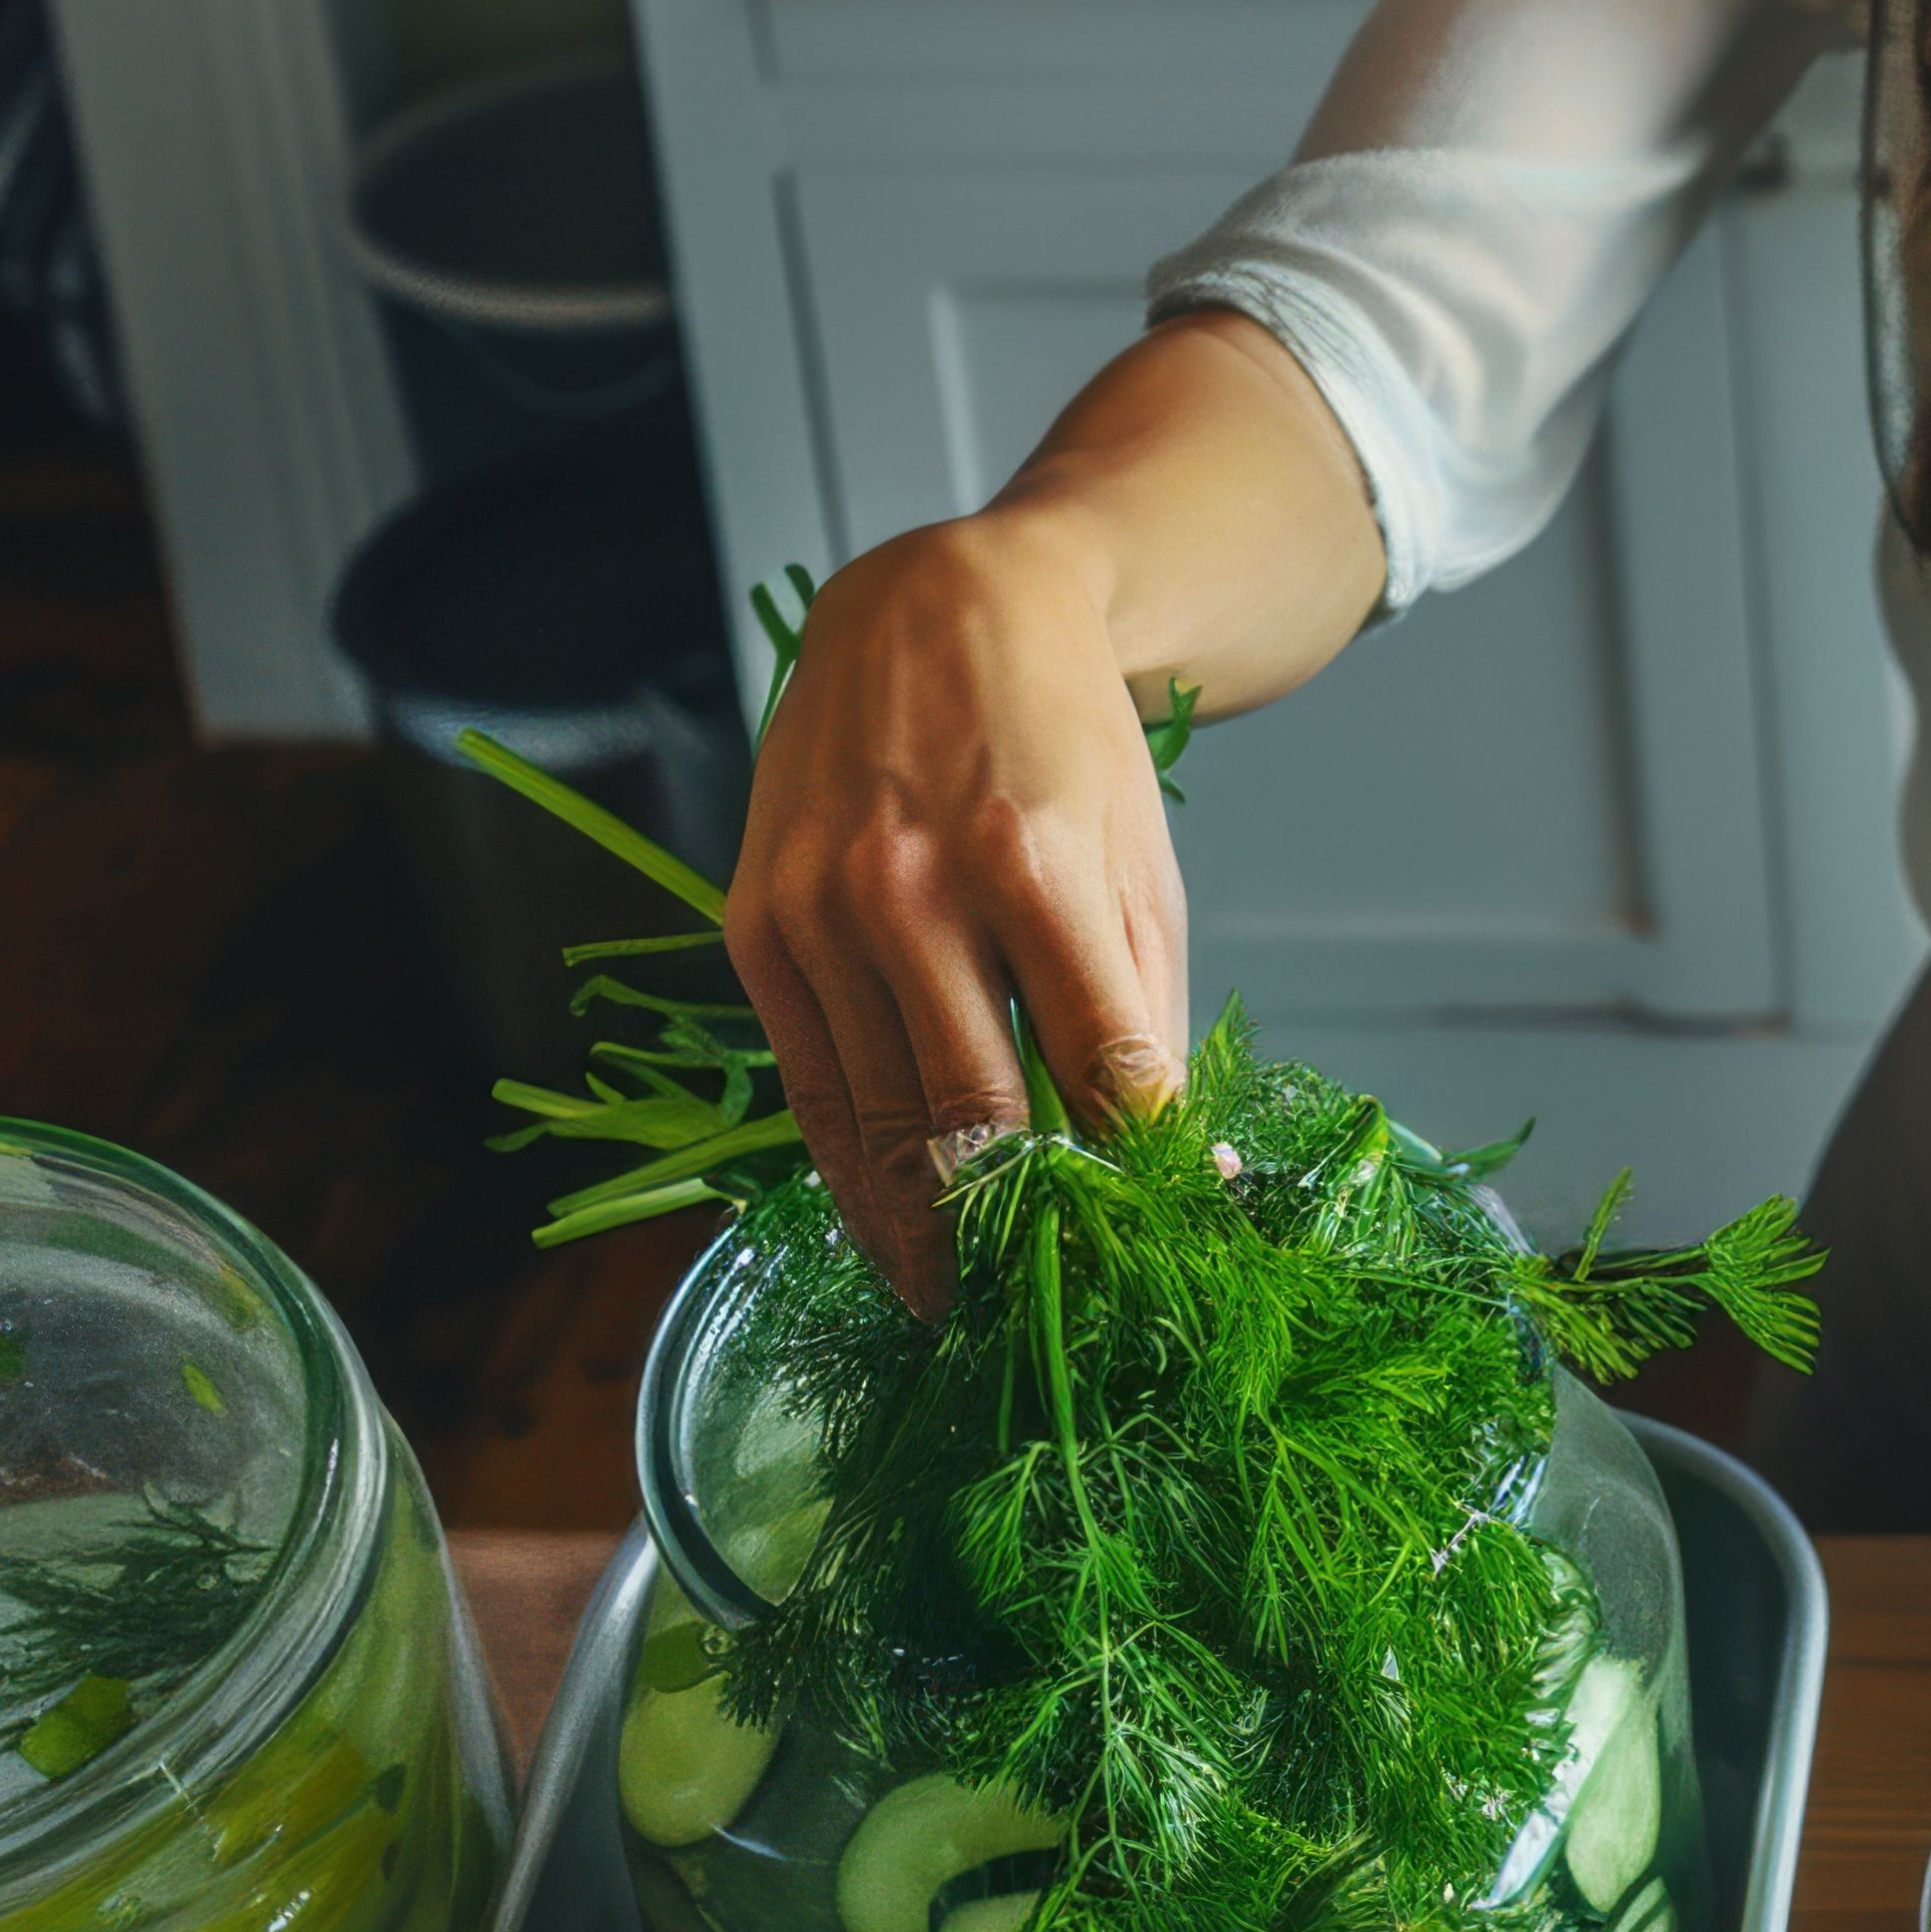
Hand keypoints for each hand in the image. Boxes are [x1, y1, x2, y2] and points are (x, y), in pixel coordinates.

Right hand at [727, 509, 1191, 1314]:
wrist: (937, 608)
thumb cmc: (1064, 746)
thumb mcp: (1141, 864)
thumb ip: (1147, 1012)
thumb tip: (1174, 1161)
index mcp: (1037, 864)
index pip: (1103, 1066)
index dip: (1143, 1177)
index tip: (1175, 1252)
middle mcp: (913, 889)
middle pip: (973, 1116)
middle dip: (1023, 1238)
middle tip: (1061, 1323)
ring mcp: (820, 912)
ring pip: (876, 1124)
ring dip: (928, 1238)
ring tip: (973, 1315)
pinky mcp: (755, 929)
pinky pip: (806, 1090)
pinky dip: (850, 1180)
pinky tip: (893, 1239)